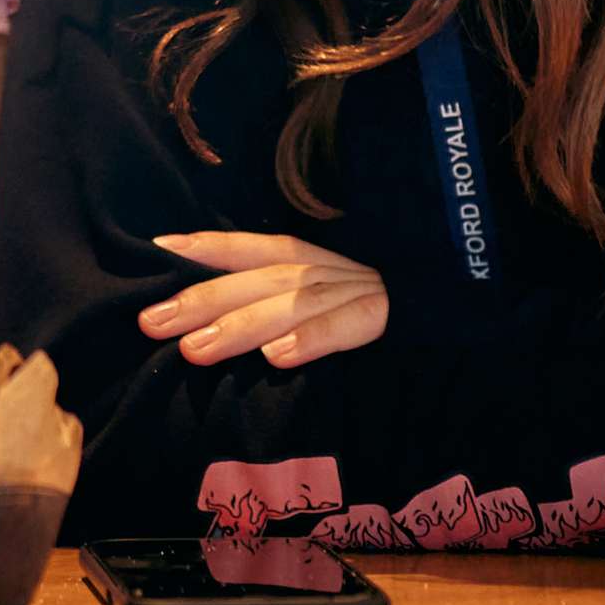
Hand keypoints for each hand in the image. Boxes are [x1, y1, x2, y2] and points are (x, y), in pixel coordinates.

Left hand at [141, 231, 391, 366]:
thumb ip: (275, 305)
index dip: (207, 247)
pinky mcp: (389, 320)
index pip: (251, 248)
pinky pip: (346, 329)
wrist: (451, 318)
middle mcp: (326, 270)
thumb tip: (205, 325)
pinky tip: (276, 357)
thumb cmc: (373, 315)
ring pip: (290, 305)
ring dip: (241, 326)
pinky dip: (311, 339)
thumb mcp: (322, 301)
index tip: (159, 250)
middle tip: (152, 322)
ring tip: (196, 349)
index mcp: (309, 261)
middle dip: (201, 299)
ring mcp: (358, 291)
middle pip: (256, 281)